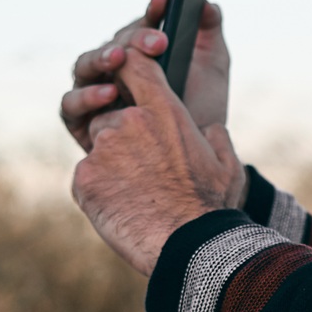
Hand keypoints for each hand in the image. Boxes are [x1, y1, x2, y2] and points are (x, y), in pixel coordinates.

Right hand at [62, 0, 230, 146]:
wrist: (196, 162)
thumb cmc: (201, 110)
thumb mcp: (212, 68)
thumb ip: (209, 33)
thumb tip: (208, 4)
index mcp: (140, 53)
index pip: (140, 27)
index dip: (151, 14)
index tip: (164, 2)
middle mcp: (113, 69)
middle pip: (112, 45)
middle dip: (133, 40)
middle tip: (158, 42)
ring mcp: (94, 93)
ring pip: (85, 67)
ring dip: (100, 59)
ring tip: (120, 59)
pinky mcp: (81, 122)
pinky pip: (72, 104)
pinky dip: (87, 96)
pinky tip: (109, 94)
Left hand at [71, 50, 245, 275]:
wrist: (187, 246)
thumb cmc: (212, 206)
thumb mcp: (227, 165)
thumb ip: (216, 139)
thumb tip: (211, 131)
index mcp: (164, 111)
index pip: (135, 65)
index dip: (128, 66)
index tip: (127, 76)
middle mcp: (128, 122)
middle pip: (109, 115)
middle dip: (120, 136)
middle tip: (144, 169)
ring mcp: (102, 150)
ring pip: (98, 148)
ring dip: (110, 164)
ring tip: (137, 194)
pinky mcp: (84, 179)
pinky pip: (86, 178)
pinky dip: (99, 191)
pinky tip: (123, 209)